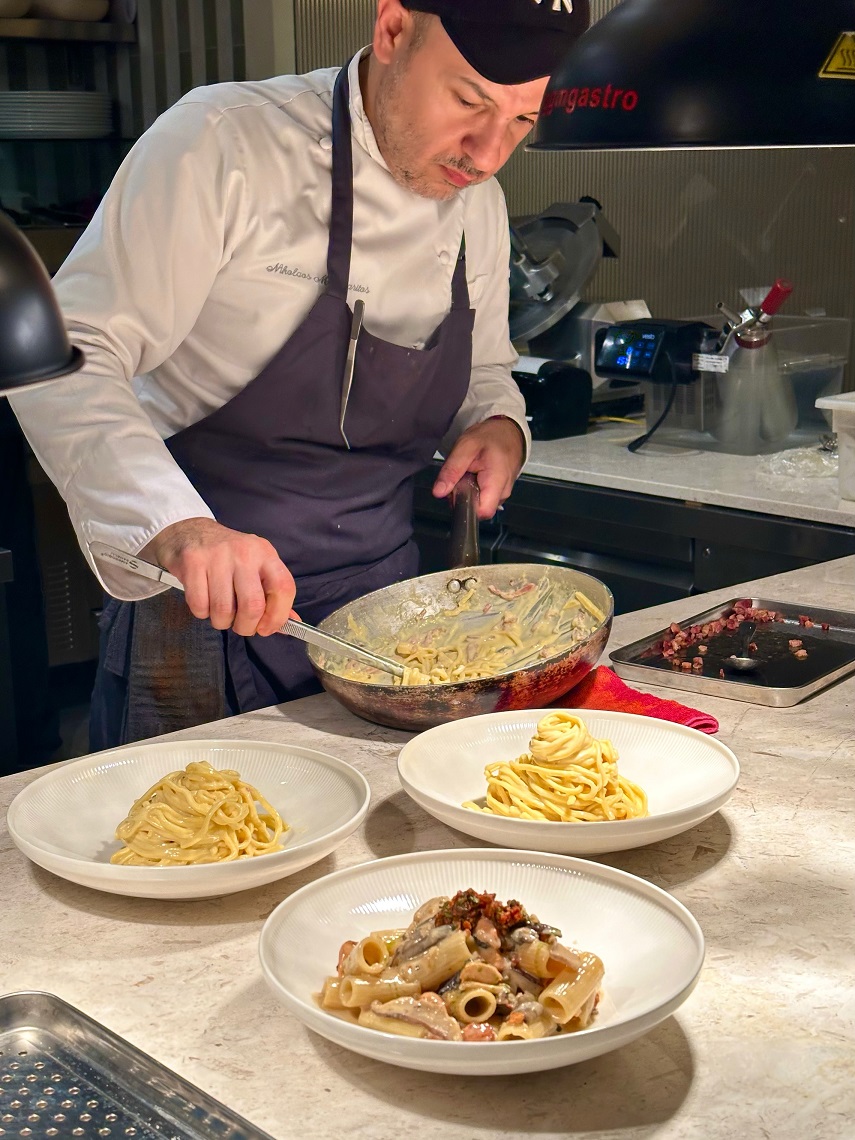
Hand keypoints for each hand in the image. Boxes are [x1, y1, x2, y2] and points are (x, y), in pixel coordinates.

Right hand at [140, 517, 296, 636]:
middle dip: (246, 627)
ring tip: (220, 613)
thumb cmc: (227, 557)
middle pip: (253, 605)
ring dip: (222, 621)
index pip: (283, 588)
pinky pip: (200, 606)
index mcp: (265, 553)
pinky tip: (204, 601)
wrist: (191, 532)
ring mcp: (217, 556)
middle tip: (241, 625)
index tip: (267, 628)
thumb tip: (291, 623)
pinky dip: (202, 613)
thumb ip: (273, 595)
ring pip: (223, 610)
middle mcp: (244, 552)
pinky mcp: (193, 562)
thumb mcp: (256, 567)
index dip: (277, 616)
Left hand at [432, 417, 524, 518]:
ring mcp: (504, 493)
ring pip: (480, 504)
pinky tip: (476, 475)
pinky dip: (476, 489)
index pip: (481, 512)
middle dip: (464, 497)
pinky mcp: (502, 492)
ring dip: (469, 492)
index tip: (458, 489)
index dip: (464, 505)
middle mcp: (504, 491)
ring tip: (470, 472)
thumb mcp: (465, 446)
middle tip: (462, 475)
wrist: (508, 430)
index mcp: (497, 481)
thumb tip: (439, 492)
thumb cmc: (490, 436)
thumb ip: (451, 470)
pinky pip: (485, 498)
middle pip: (478, 509)